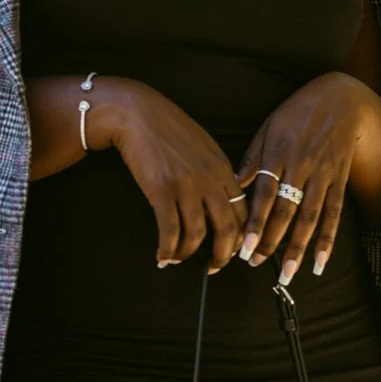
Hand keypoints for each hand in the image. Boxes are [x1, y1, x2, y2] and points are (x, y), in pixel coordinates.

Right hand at [93, 78, 247, 273]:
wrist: (137, 113)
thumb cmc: (168, 127)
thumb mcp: (202, 145)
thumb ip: (215, 171)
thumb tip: (220, 201)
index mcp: (222, 167)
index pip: (242, 210)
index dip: (240, 236)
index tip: (234, 250)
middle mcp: (209, 178)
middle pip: (227, 228)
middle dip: (223, 255)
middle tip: (214, 268)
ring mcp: (186, 185)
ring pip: (197, 234)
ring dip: (188, 254)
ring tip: (178, 259)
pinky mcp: (161, 190)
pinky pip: (169, 230)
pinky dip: (167, 249)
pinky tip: (162, 257)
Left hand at [234, 72, 373, 284]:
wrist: (341, 99)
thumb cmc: (297, 112)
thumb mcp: (269, 127)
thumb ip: (253, 159)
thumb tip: (235, 186)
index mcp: (278, 152)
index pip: (265, 193)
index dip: (256, 222)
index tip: (244, 247)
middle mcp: (301, 166)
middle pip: (286, 210)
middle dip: (271, 240)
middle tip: (256, 264)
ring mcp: (323, 174)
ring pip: (310, 217)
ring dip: (298, 248)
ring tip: (287, 273)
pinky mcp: (339, 180)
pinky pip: (334, 214)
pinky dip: (328, 240)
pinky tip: (320, 262)